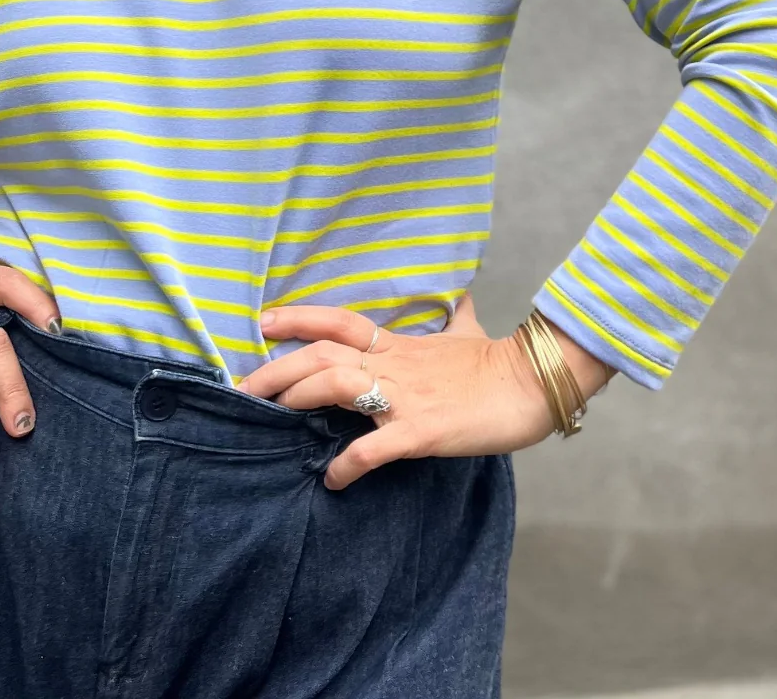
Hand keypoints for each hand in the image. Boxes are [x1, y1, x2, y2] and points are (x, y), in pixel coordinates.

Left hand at [236, 294, 607, 489]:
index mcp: (400, 344)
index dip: (299, 318)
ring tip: (272, 420)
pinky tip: (333, 479)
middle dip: (277, 369)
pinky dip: (349, 463)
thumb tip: (460, 296)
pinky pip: (375, 447)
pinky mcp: (422, 431)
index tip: (263, 322)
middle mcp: (394, 365)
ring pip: (337, 386)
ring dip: (299, 400)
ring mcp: (406, 398)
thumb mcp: (470, 331)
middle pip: (322, 355)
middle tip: (242, 389)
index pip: (340, 322)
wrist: (534, 384)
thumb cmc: (498, 361)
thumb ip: (455, 315)